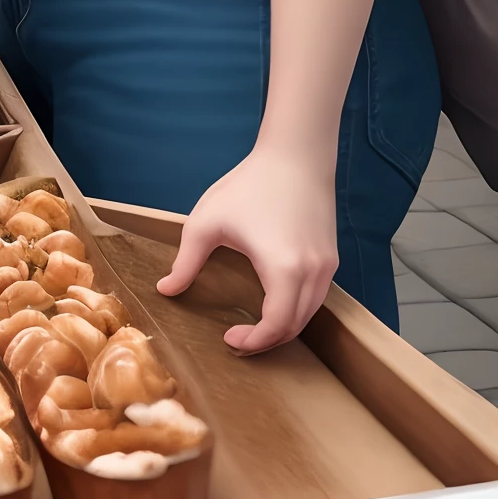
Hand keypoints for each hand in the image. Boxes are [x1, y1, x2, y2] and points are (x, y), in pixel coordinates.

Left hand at [157, 145, 338, 353]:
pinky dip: (297, 309)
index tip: (229, 338)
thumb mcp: (207, 223)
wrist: (294, 157)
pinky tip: (273, 301)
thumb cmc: (249, 186)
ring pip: (309, 314)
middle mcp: (313, 274)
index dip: (254, 341)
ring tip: (254, 326)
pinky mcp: (331, 258)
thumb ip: (187, 262)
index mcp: (284, 269)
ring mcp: (327, 267)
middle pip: (295, 326)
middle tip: (238, 339)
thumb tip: (166, 290)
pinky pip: (316, 297)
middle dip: (267, 340)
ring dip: (283, 326)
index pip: (276, 325)